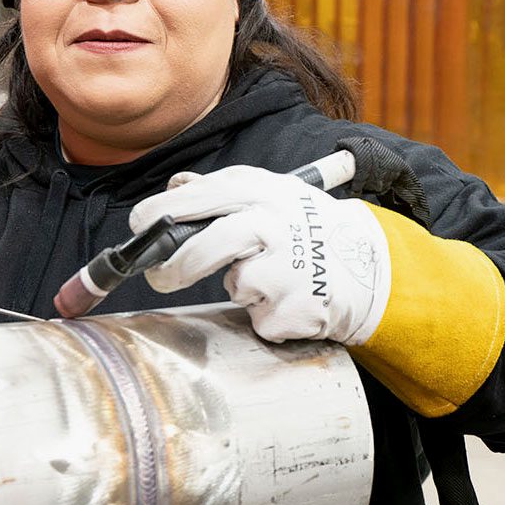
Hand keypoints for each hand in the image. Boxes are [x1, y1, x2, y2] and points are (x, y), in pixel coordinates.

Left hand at [128, 165, 391, 344]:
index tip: (139, 224)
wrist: (366, 265)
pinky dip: (265, 312)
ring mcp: (286, 268)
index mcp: (262, 191)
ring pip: (235, 284)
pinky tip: (289, 296)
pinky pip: (257, 317)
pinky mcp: (292, 310)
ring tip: (269, 275)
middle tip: (159, 276)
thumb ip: (220, 189)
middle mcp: (274, 224)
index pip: (199, 197)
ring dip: (242, 287)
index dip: (159, 212)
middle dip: (174, 267)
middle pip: (207, 247)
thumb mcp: (270, 191)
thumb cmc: (305, 226)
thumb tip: (175, 187)